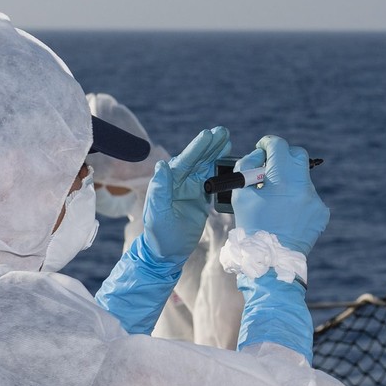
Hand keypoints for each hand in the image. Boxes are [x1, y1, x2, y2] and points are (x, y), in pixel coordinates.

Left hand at [141, 127, 231, 262]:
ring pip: (205, 167)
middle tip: (223, 132)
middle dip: (210, 145)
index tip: (208, 135)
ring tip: (228, 141)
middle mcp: (180, 182)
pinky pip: (212, 181)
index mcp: (168, 183)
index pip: (184, 161)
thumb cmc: (158, 235)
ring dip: (216, 154)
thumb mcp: (157, 213)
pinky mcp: (200, 198)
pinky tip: (229, 162)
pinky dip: (220, 171)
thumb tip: (162, 165)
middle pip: (197, 159)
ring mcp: (191, 189)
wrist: (167, 253)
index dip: (197, 148)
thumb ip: (160, 189)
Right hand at [231, 135, 329, 253]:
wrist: (272, 261)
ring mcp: (316, 200)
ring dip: (290, 182)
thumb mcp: (240, 194)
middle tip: (271, 167)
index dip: (267, 144)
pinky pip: (309, 197)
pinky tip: (287, 214)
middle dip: (283, 156)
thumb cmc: (252, 226)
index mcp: (283, 178)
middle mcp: (304, 186)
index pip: (279, 145)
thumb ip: (247, 167)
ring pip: (303, 178)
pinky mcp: (322, 212)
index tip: (262, 148)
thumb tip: (259, 156)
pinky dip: (298, 199)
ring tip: (276, 200)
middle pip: (298, 155)